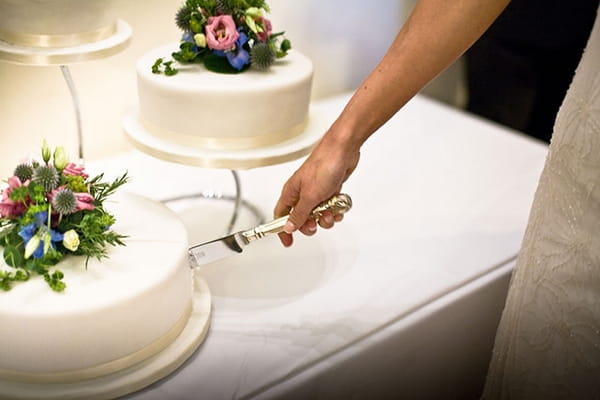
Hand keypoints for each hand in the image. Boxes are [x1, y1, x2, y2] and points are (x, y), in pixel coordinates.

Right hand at [274, 129, 359, 245]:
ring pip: (318, 215)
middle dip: (310, 224)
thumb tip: (289, 227)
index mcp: (291, 192)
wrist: (343, 151)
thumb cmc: (324, 165)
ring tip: (331, 211)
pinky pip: (330, 207)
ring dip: (326, 218)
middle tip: (316, 223)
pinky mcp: (329, 189)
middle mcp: (302, 192)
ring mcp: (316, 191)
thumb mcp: (310, 196)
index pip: (281, 216)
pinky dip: (335, 210)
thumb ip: (300, 214)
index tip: (288, 242)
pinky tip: (339, 208)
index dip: (283, 230)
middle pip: (301, 218)